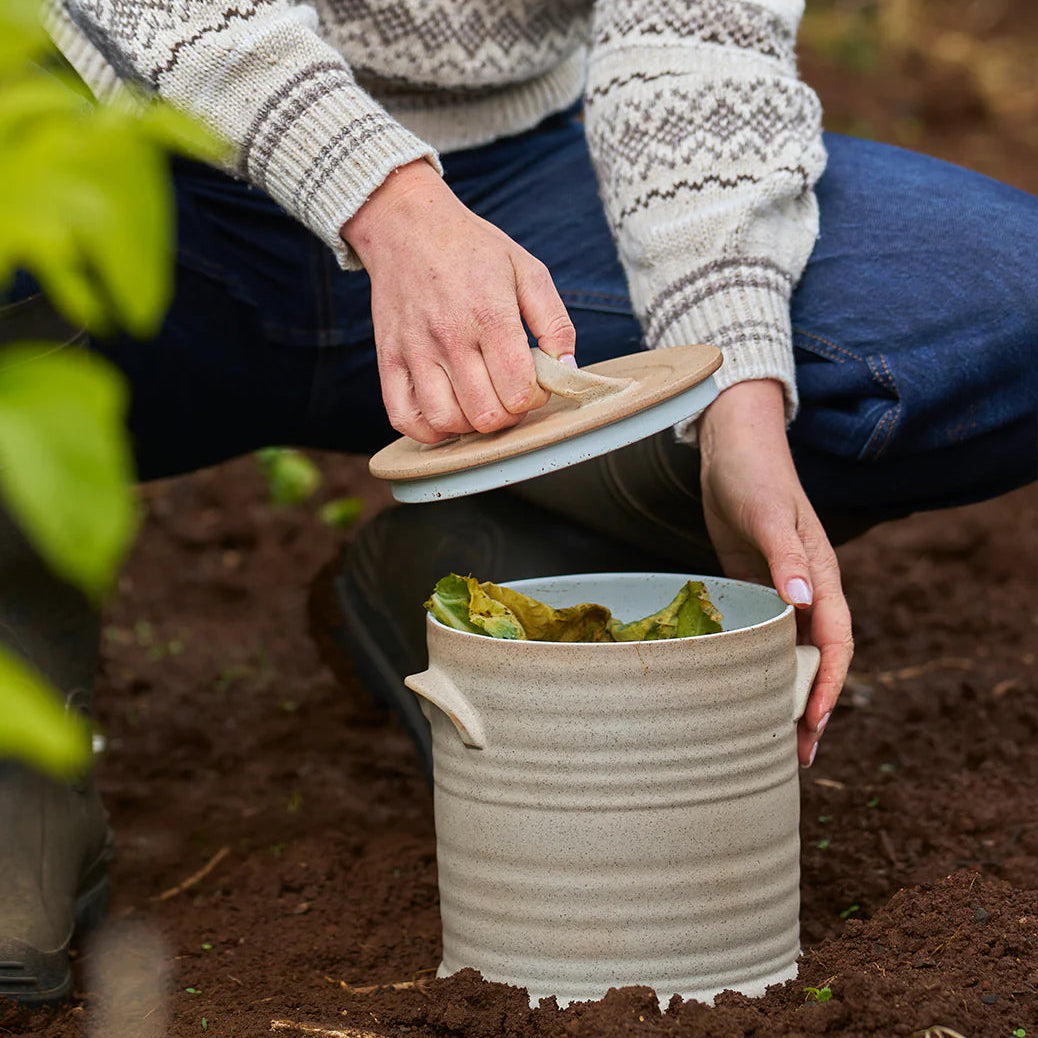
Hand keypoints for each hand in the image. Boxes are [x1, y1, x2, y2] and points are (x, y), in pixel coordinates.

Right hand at [341, 160, 575, 442]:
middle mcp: (449, 337)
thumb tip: (568, 368)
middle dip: (508, 414)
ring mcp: (415, 351)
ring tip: (481, 403)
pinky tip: (448, 415)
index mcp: (490, 315)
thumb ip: (555, 322)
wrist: (408, 224)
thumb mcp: (528, 270)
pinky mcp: (389, 358)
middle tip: (509, 393)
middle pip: (486, 414)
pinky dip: (428, 431)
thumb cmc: (473, 249)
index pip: (518, 390)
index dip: (534, 397)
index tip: (532, 381)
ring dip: (471, 424)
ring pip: (447, 421)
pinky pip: (404, 418)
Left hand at [697, 379, 852, 765]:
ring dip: (783, 693)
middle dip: (811, 705)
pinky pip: (760, 637)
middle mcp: (806, 592)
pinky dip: (756, 666)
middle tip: (797, 755)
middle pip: (816, 660)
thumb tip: (804, 603)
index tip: (814, 720)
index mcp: (822, 578)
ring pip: (789, 654)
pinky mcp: (751, 589)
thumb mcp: (770, 515)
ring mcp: (778, 593)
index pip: (836, 642)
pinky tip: (739, 691)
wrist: (733, 450)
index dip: (829, 683)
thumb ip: (787, 558)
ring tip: (771, 739)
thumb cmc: (755, 477)